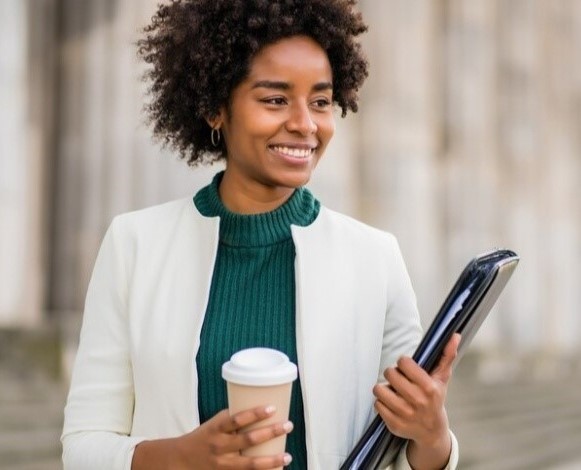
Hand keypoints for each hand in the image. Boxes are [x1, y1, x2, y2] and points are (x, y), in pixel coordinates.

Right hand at [133, 406, 292, 469]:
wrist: (180, 460)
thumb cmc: (203, 437)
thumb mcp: (214, 423)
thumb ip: (234, 419)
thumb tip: (260, 409)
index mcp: (216, 428)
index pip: (237, 419)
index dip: (255, 413)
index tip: (272, 408)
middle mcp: (220, 446)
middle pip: (248, 440)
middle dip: (270, 433)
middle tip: (288, 425)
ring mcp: (223, 464)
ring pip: (250, 464)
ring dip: (271, 461)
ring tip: (288, 456)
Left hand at [373, 333, 459, 468]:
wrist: (432, 431)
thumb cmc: (435, 400)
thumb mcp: (442, 378)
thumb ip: (447, 355)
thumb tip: (454, 336)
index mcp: (429, 388)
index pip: (404, 363)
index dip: (403, 363)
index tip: (407, 367)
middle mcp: (417, 401)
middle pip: (390, 374)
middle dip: (392, 374)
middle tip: (399, 379)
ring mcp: (405, 414)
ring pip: (379, 389)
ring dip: (384, 388)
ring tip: (394, 391)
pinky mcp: (394, 424)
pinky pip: (377, 404)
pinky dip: (382, 402)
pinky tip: (392, 404)